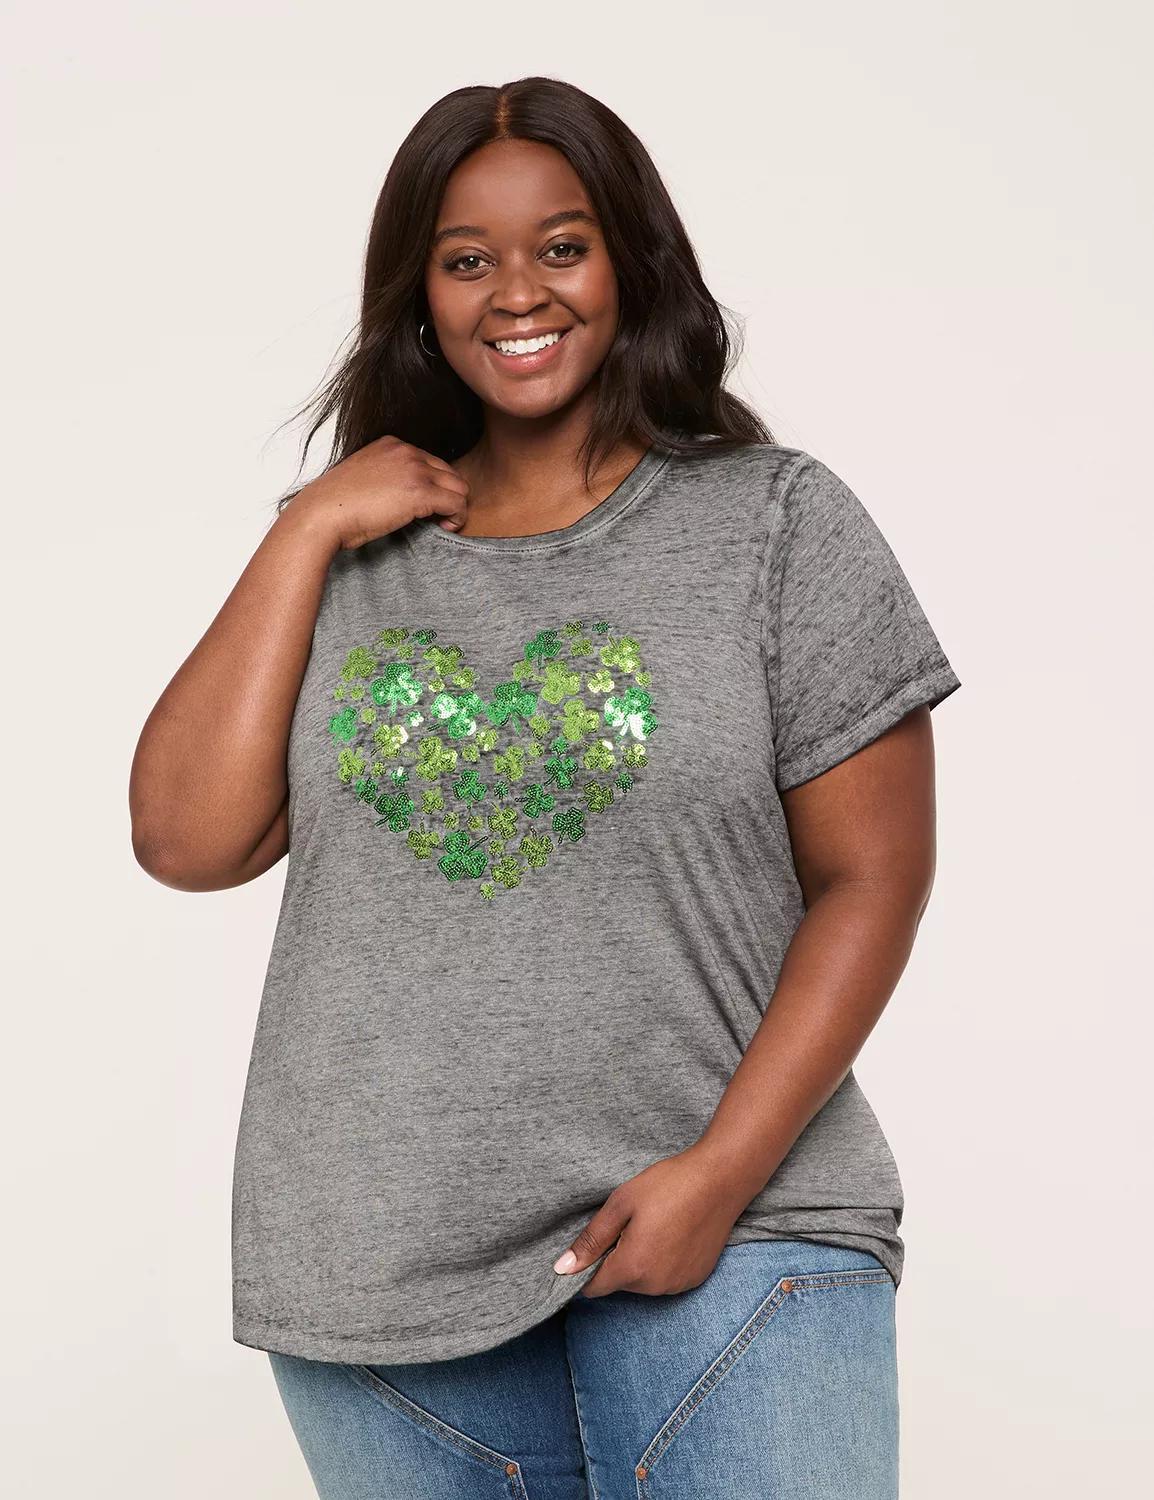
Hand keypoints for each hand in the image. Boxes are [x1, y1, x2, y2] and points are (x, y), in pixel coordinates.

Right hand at [287, 434, 469, 550]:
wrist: (322, 514)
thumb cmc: (335, 506)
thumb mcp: (363, 478)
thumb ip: (386, 478)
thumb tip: (401, 497)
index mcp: (392, 445)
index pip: (432, 463)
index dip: (434, 487)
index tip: (426, 507)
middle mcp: (406, 451)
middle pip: (450, 473)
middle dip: (448, 496)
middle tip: (438, 517)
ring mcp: (414, 469)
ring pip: (460, 487)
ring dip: (455, 507)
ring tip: (441, 523)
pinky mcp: (420, 492)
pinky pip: (458, 503)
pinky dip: (457, 517)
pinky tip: (444, 527)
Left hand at [552, 1143, 754, 1297]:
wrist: (721, 1179)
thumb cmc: (669, 1185)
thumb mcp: (622, 1203)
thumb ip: (592, 1240)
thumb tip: (562, 1269)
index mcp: (633, 1268)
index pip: (593, 1287)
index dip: (586, 1268)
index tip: (596, 1243)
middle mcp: (656, 1286)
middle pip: (619, 1283)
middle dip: (617, 1259)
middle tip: (632, 1223)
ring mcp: (678, 1285)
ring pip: (643, 1282)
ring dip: (640, 1262)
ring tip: (655, 1226)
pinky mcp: (696, 1279)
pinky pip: (666, 1279)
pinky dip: (663, 1263)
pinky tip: (673, 1234)